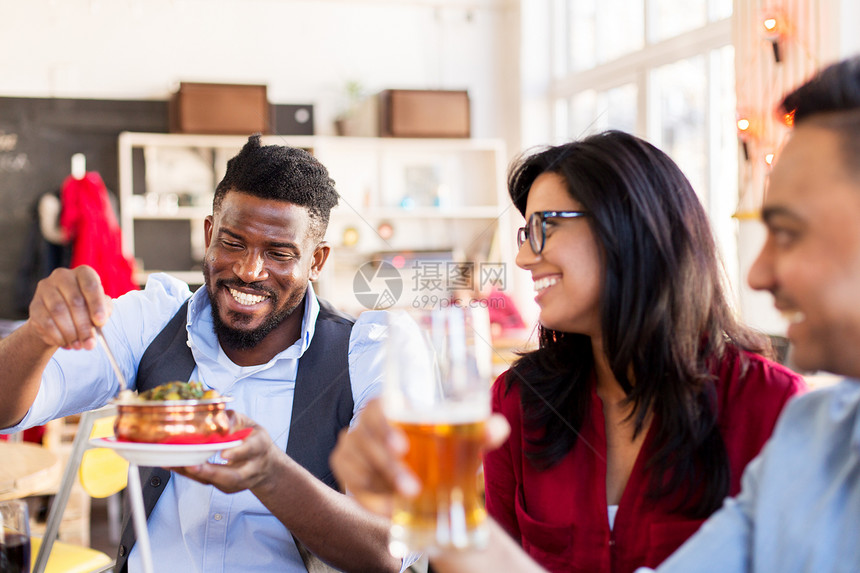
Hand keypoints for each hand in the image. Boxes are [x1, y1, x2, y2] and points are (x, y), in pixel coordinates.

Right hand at [27, 266, 110, 350]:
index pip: (91, 285)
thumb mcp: (99, 307)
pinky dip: (57, 335)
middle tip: (90, 343)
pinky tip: (66, 343)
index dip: (96, 305)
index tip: (100, 322)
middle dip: (84, 326)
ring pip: (59, 312)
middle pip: (75, 301)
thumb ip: (103, 312)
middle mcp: (62, 276)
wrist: (59, 317)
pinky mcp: (34, 304)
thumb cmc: (85, 309)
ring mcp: (45, 289)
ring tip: (79, 346)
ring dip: (71, 333)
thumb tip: (99, 323)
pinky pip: (46, 322)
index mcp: (83, 273)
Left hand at [173, 411, 282, 493]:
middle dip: (211, 473)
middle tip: (192, 466)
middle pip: (233, 477)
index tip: (223, 454)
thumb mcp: (248, 423)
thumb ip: (233, 419)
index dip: (238, 453)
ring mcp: (239, 482)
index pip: (251, 450)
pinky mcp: (226, 487)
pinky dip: (190, 475)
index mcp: (259, 447)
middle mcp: (252, 468)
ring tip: (176, 465)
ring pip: (219, 484)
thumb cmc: (253, 440)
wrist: (265, 465)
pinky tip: (174, 466)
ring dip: (196, 476)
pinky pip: (208, 483)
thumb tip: (218, 418)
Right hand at [330, 398, 510, 516]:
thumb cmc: (441, 449)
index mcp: (390, 407)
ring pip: (357, 463)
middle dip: (387, 464)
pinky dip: (371, 499)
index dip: (385, 425)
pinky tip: (391, 510)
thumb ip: (482, 432)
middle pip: (365, 437)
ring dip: (382, 485)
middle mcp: (366, 424)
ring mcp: (352, 448)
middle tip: (412, 488)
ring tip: (408, 500)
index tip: (403, 447)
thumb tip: (497, 428)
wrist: (427, 479)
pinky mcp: (347, 471)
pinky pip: (352, 485)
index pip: (377, 407)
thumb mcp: (464, 441)